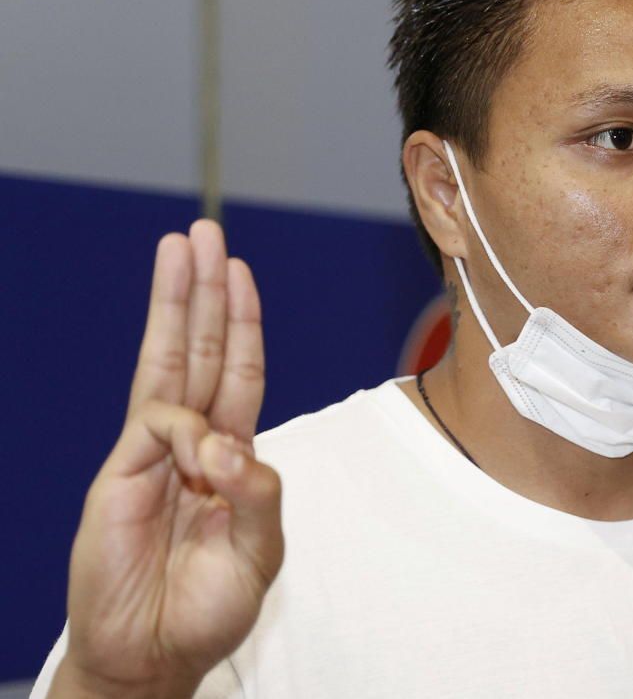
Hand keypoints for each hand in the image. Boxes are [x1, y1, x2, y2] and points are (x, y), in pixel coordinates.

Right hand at [50, 220, 282, 697]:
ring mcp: (153, 451)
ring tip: (178, 247)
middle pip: (202, 348)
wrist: (153, 654)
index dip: (242, 321)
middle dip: (204, 290)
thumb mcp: (260, 550)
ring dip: (175, 303)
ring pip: (169, 361)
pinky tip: (197, 454)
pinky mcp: (120, 471)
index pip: (239, 370)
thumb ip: (258, 492)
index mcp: (231, 453)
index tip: (240, 271)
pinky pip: (157, 423)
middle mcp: (193, 441)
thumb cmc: (209, 607)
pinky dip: (184, 429)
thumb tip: (230, 445)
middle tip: (203, 231)